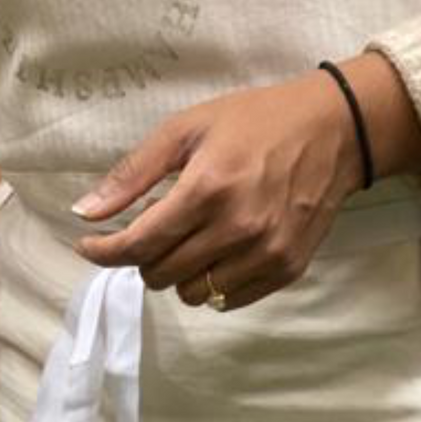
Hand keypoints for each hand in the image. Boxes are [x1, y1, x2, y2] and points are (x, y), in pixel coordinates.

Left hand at [73, 52, 420, 310]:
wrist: (335, 130)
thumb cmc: (256, 121)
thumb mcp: (188, 128)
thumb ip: (134, 173)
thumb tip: (86, 212)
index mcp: (207, 189)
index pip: (138, 244)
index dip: (104, 252)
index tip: (89, 246)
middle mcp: (237, 228)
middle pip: (160, 274)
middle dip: (144, 257)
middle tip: (155, 229)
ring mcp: (265, 254)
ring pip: (193, 294)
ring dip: (179, 273)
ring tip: (191, 240)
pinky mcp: (286, 269)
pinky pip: (228, 300)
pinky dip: (212, 282)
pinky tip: (219, 252)